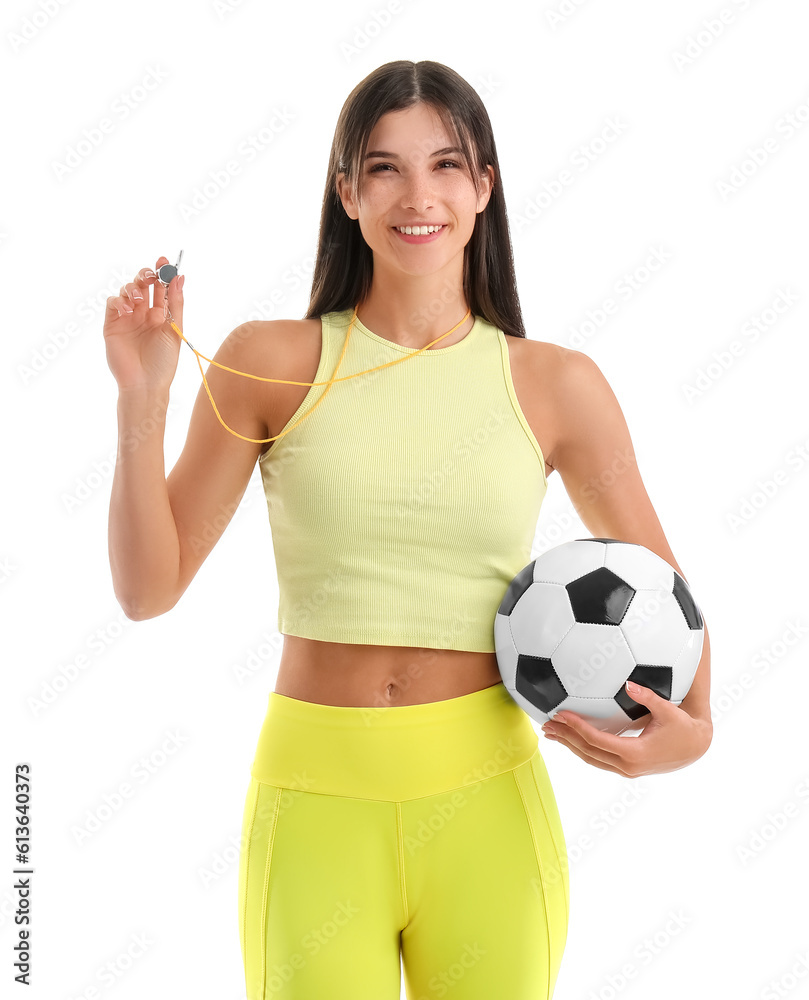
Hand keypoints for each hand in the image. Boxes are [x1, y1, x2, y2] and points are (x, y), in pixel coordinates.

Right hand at [104, 257, 184, 391]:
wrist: (146, 383)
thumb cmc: (163, 361)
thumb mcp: (174, 329)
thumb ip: (175, 303)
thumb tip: (180, 277)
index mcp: (161, 314)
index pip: (161, 287)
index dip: (163, 273)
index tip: (165, 260)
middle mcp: (143, 313)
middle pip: (143, 285)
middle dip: (146, 275)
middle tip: (151, 275)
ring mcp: (127, 318)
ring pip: (127, 291)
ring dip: (134, 288)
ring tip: (140, 299)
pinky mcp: (112, 325)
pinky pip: (112, 304)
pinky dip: (119, 300)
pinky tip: (128, 308)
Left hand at [541, 681, 712, 775]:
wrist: (696, 747)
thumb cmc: (682, 726)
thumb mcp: (668, 710)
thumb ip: (648, 697)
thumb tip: (628, 683)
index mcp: (635, 753)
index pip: (597, 741)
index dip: (577, 727)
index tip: (561, 715)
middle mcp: (628, 766)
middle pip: (588, 752)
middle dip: (566, 738)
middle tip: (546, 724)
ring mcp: (627, 770)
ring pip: (591, 759)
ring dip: (570, 745)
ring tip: (551, 734)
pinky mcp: (627, 768)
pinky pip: (598, 759)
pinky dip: (582, 749)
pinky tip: (570, 739)